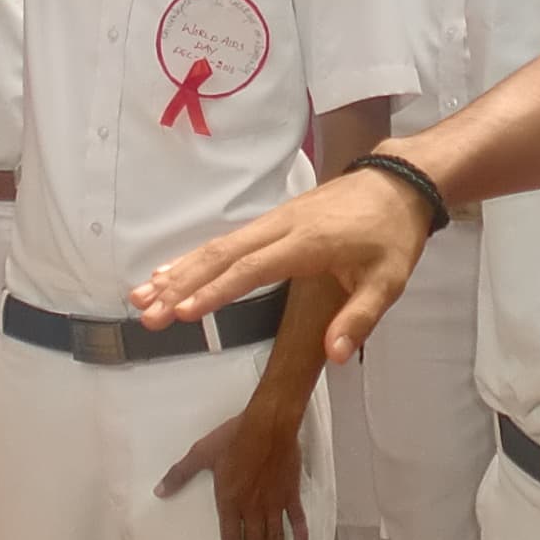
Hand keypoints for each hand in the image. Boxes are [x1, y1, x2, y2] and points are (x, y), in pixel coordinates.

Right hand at [132, 166, 430, 364]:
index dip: (216, 291)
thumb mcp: (389, 280)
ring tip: (141, 296)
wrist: (398, 183)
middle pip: (222, 256)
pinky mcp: (271, 220)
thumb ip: (360, 318)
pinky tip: (167, 273)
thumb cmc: (392, 235)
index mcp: (308, 242)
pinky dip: (193, 257)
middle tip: (146, 314)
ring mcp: (272, 220)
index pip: (252, 269)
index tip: (184, 312)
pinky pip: (225, 240)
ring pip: (217, 245)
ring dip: (178, 271)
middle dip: (180, 286)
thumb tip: (334, 356)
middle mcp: (281, 227)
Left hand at [157, 398, 310, 539]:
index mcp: (230, 503)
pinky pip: (296, 519)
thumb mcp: (200, 454)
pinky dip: (299, 536)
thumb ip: (180, 474)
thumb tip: (159, 491)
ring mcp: (274, 502)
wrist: (268, 423)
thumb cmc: (232, 437)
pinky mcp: (290, 493)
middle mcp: (253, 509)